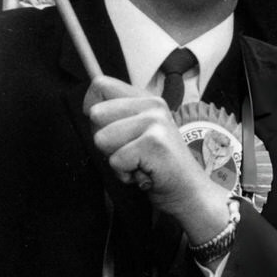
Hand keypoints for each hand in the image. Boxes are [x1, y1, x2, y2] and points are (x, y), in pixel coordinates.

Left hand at [84, 76, 229, 241]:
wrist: (188, 192)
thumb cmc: (157, 166)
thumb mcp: (139, 132)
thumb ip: (117, 117)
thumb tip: (88, 109)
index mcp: (146, 99)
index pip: (100, 85)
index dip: (91, 108)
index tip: (105, 127)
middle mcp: (152, 105)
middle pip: (96, 114)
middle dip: (104, 140)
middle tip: (129, 151)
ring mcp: (155, 122)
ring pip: (101, 139)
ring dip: (115, 159)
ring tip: (137, 162)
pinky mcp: (154, 143)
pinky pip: (115, 160)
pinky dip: (124, 174)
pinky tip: (143, 172)